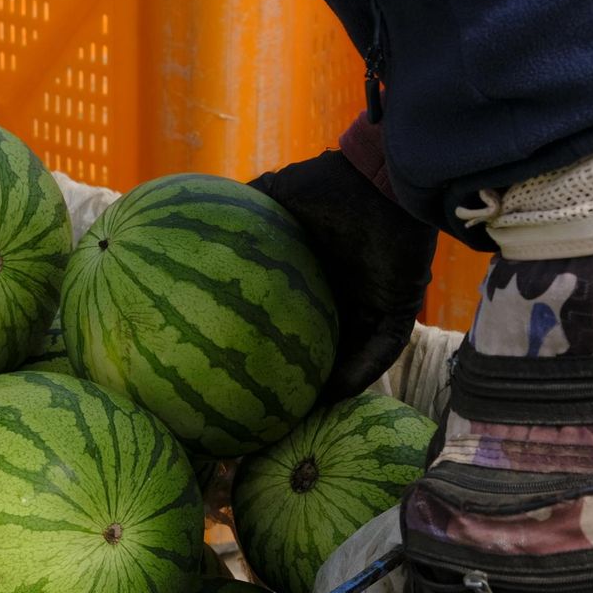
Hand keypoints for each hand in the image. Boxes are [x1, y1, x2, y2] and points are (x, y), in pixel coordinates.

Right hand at [250, 150, 437, 401]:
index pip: (289, 316)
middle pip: (319, 344)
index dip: (268, 341)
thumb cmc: (329, 183)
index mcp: (314, 272)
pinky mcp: (399, 306)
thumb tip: (193, 223)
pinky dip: (362, 370)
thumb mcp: (275, 196)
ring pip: (349, 355)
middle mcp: (342, 292)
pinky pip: (381, 348)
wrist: (381, 178)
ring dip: (330, 385)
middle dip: (299, 375)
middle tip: (270, 402)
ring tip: (302, 414)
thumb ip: (242, 210)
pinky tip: (336, 393)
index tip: (240, 362)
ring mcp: (372, 302)